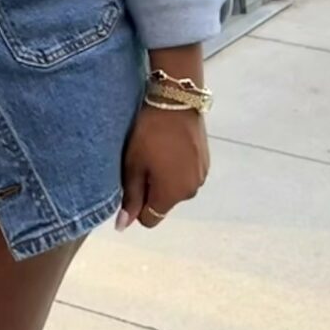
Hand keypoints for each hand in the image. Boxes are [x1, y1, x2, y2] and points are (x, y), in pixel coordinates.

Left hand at [118, 103, 209, 231]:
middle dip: (150, 190)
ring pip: (175, 188)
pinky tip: (169, 147)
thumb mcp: (133, 165)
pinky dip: (176, 167)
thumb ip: (130, 197)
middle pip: (163, 203)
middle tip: (140, 162)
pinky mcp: (206, 163)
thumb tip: (122, 227)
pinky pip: (186, 175)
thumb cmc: (149, 134)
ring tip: (155, 152)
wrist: (177, 102)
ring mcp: (201, 177)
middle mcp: (190, 192)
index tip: (130, 182)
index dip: (136, 206)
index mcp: (171, 196)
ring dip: (164, 178)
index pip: (150, 219)